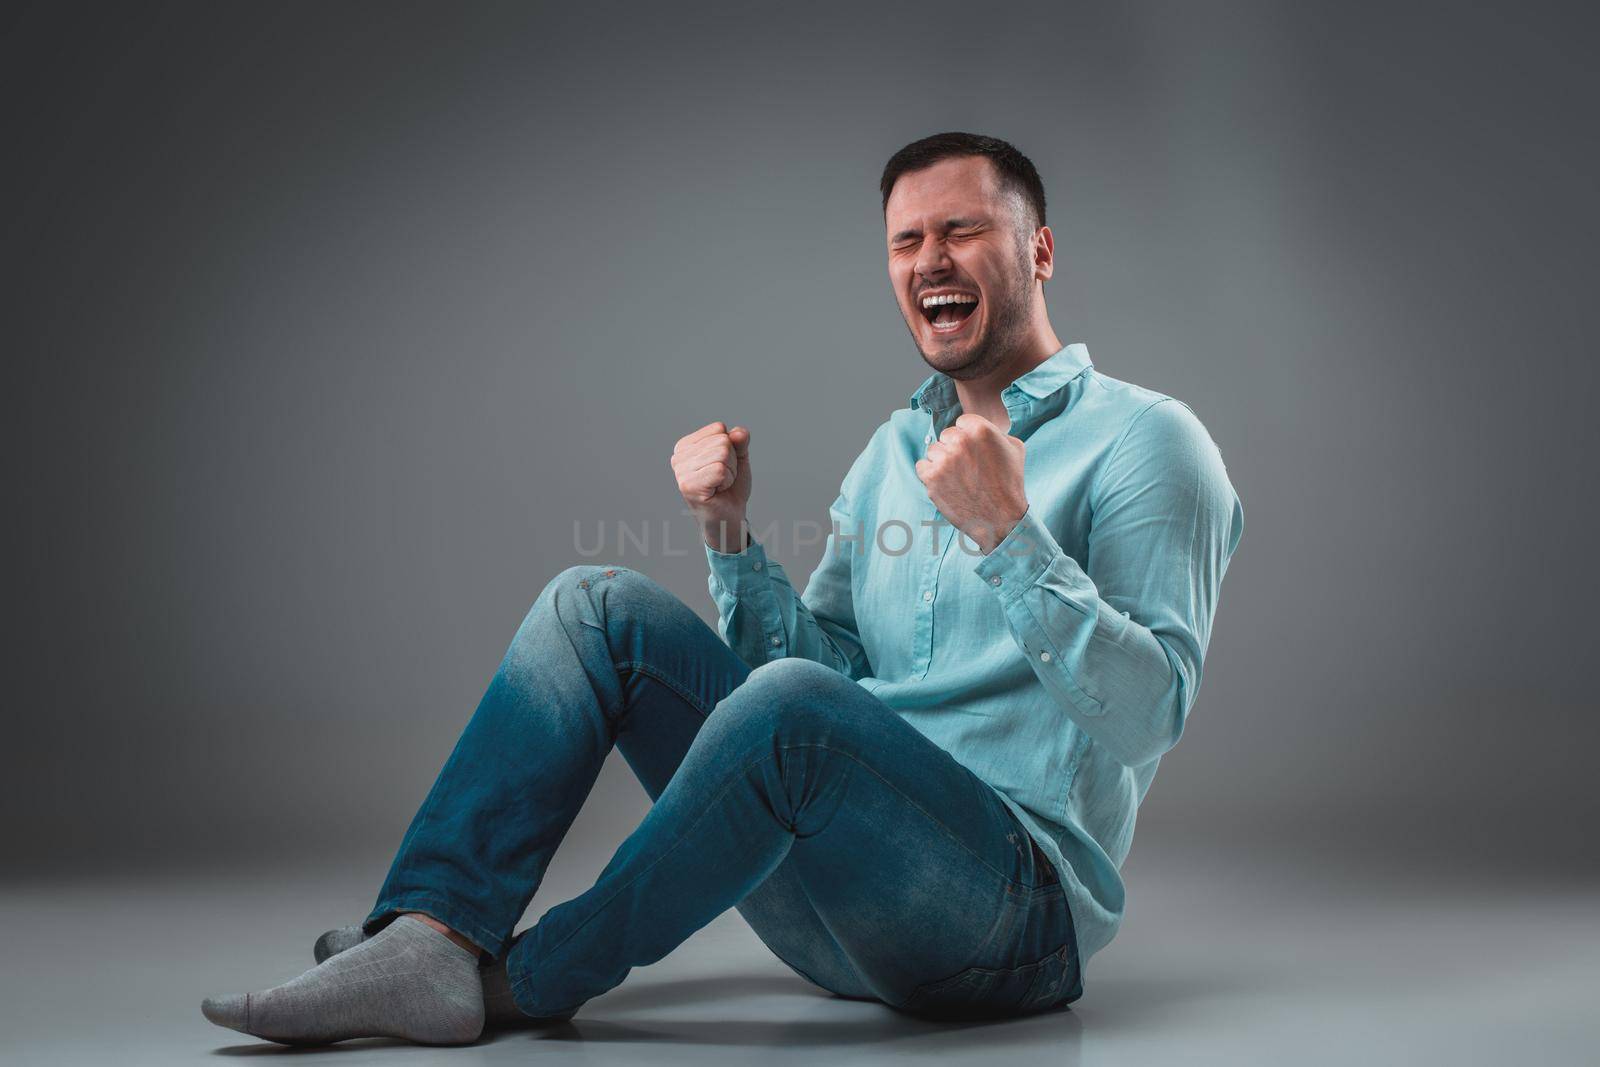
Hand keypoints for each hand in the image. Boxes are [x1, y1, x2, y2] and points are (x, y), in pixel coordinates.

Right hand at [671, 421, 751, 551]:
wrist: (729, 516)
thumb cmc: (730, 488)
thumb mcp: (738, 458)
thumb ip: (740, 441)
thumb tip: (738, 433)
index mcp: (686, 446)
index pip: (718, 428)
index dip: (730, 448)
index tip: (722, 466)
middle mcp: (679, 457)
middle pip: (722, 441)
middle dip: (731, 461)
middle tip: (722, 478)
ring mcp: (681, 472)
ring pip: (722, 454)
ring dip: (730, 472)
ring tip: (719, 484)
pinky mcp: (689, 485)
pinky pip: (720, 470)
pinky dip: (727, 481)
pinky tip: (717, 491)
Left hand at [915, 413, 1028, 553]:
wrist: (1000, 519)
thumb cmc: (1009, 484)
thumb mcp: (1014, 448)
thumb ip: (995, 432)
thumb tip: (978, 426)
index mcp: (980, 429)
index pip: (961, 422)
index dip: (968, 438)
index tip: (974, 452)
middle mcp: (960, 441)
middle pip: (946, 436)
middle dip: (954, 449)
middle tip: (967, 468)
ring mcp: (944, 459)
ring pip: (933, 451)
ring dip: (942, 462)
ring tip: (959, 478)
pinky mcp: (932, 477)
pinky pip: (922, 466)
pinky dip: (931, 475)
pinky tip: (946, 484)